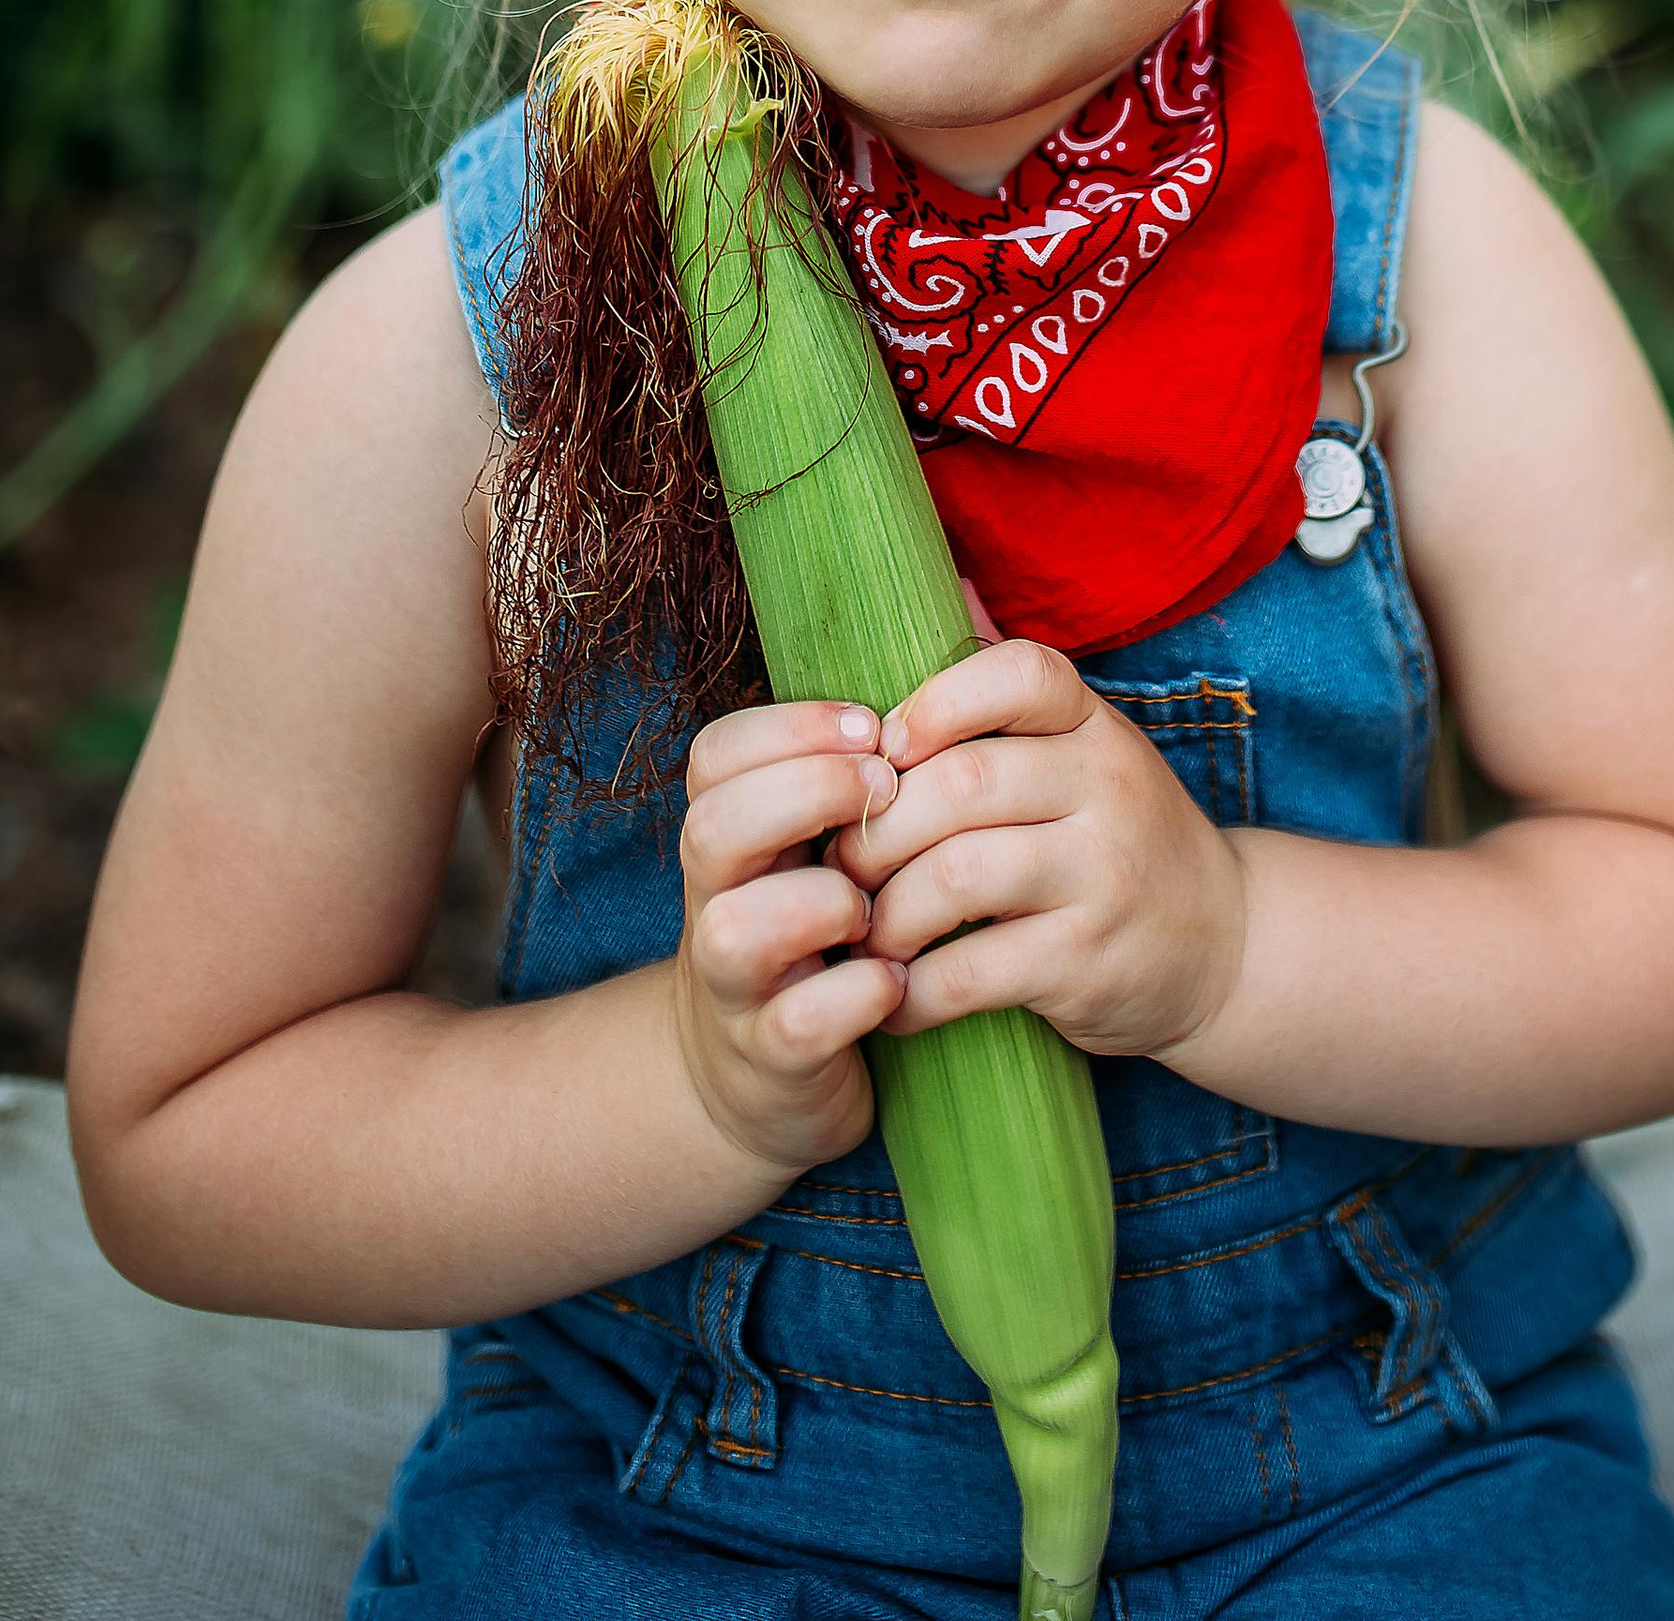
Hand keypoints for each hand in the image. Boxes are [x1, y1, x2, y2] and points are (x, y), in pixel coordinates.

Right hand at [669, 700, 908, 1177]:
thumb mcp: (826, 832)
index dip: (791, 729)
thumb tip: (963, 601)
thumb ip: (875, 738)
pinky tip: (898, 981)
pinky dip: (856, 997)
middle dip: (805, 795)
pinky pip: (799, 1022)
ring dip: (820, 904)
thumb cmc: (823, 923)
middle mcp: (715, 900)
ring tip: (876, 904)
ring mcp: (735, 984)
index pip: (717, 754)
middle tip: (886, 790)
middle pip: (710, 827)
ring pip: (736, 930)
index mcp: (732, 830)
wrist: (769, 1071)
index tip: (873, 727)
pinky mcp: (772, 1057)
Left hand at [832, 637, 1248, 1058]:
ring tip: (862, 929)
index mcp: (1094, 725)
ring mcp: (1102, 876)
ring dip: (887, 910)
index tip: (885, 747)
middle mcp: (1107, 787)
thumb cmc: (1121, 835)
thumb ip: (1009, 686)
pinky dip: (915, 992)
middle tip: (840, 862)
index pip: (1019, 673)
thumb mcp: (1084, 749)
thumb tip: (947, 581)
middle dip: (877, 826)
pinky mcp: (1089, 962)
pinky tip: (893, 997)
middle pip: (964, 781)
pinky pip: (976, 972)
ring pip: (959, 875)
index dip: (936, 701)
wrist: (1226, 944)